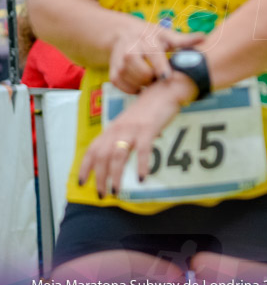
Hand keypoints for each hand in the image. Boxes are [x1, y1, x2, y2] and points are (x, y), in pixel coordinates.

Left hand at [78, 75, 194, 197]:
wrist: (165, 90)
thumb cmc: (149, 109)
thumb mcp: (129, 122)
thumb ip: (121, 137)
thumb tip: (117, 158)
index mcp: (112, 129)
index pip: (92, 149)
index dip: (85, 167)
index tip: (82, 183)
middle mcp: (118, 129)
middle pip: (102, 156)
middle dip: (100, 178)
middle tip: (103, 194)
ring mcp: (132, 129)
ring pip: (117, 155)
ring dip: (115, 176)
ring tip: (116, 190)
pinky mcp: (148, 129)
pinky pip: (142, 150)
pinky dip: (141, 165)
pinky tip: (142, 178)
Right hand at [109, 21, 203, 93]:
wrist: (124, 34)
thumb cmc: (152, 37)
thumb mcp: (168, 36)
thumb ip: (185, 40)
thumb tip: (204, 38)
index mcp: (147, 41)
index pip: (154, 55)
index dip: (161, 68)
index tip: (166, 77)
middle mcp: (131, 51)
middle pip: (143, 73)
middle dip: (153, 78)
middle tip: (161, 78)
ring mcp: (119, 62)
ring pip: (132, 81)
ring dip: (144, 85)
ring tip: (152, 81)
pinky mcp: (113, 72)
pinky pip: (122, 87)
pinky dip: (132, 90)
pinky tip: (141, 86)